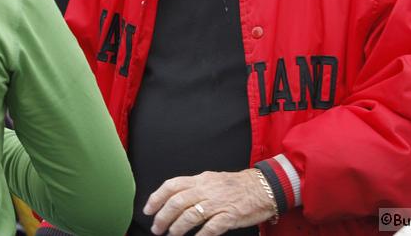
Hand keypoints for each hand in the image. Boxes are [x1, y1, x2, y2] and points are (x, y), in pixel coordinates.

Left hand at [143, 169, 275, 235]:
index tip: (148, 209)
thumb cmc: (236, 186)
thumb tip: (174, 199)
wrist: (262, 188)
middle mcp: (206, 189)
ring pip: (190, 215)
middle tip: (156, 228)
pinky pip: (210, 227)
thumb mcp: (212, 180)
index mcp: (200, 179)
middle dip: (162, 217)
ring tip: (171, 235)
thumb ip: (194, 188)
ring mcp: (217, 203)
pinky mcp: (229, 216)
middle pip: (177, 202)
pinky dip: (199, 235)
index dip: (156, 197)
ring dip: (177, 228)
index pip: (172, 185)